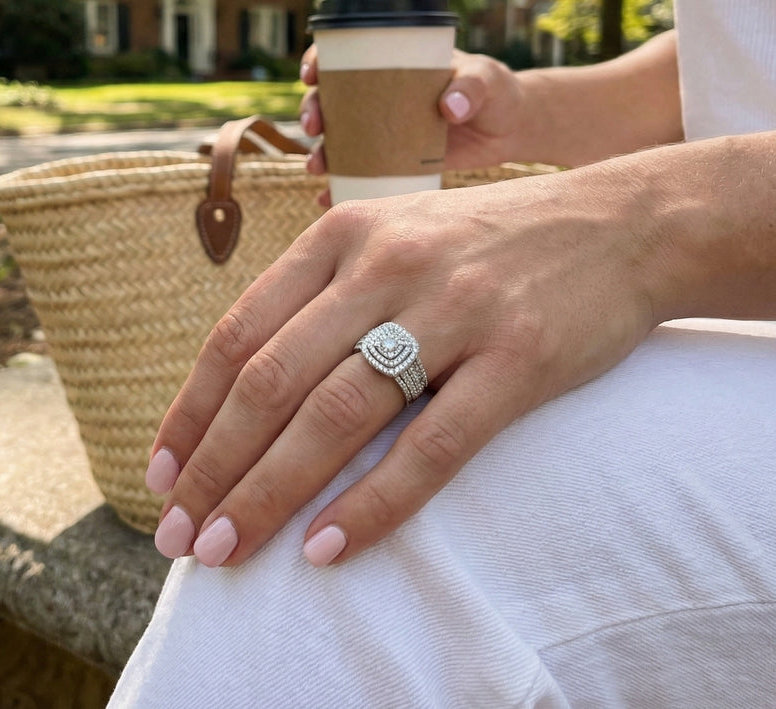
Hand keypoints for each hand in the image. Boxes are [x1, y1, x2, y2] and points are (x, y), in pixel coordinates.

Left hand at [144, 160, 662, 567]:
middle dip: (215, 468)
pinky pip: (431, 446)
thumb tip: (240, 389)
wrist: (614, 225)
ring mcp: (453, 310)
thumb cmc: (481, 243)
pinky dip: (372, 504)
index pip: (238, 332)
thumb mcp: (387, 236)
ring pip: (336, 414)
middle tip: (179, 536)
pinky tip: (326, 549)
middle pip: (273, 381)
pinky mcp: (518, 360)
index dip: (191, 411)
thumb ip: (318, 295)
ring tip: (228, 550)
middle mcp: (386, 266)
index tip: (161, 475)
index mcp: (341, 236)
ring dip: (269, 493)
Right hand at [298, 45, 527, 196]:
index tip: (311, 74)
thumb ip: (471, 87)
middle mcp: (378, 97)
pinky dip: (341, 186)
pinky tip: (328, 198)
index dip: (318, 61)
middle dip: (312, 112)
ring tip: (317, 168)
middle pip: (331, 100)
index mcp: (392, 66)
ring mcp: (383, 131)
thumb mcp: (487, 80)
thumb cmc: (498, 91)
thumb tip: (448, 107)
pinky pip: (360, 174)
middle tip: (314, 127)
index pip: (345, 56)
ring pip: (338, 139)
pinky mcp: (394, 162)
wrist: (511, 130)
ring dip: (320, 152)